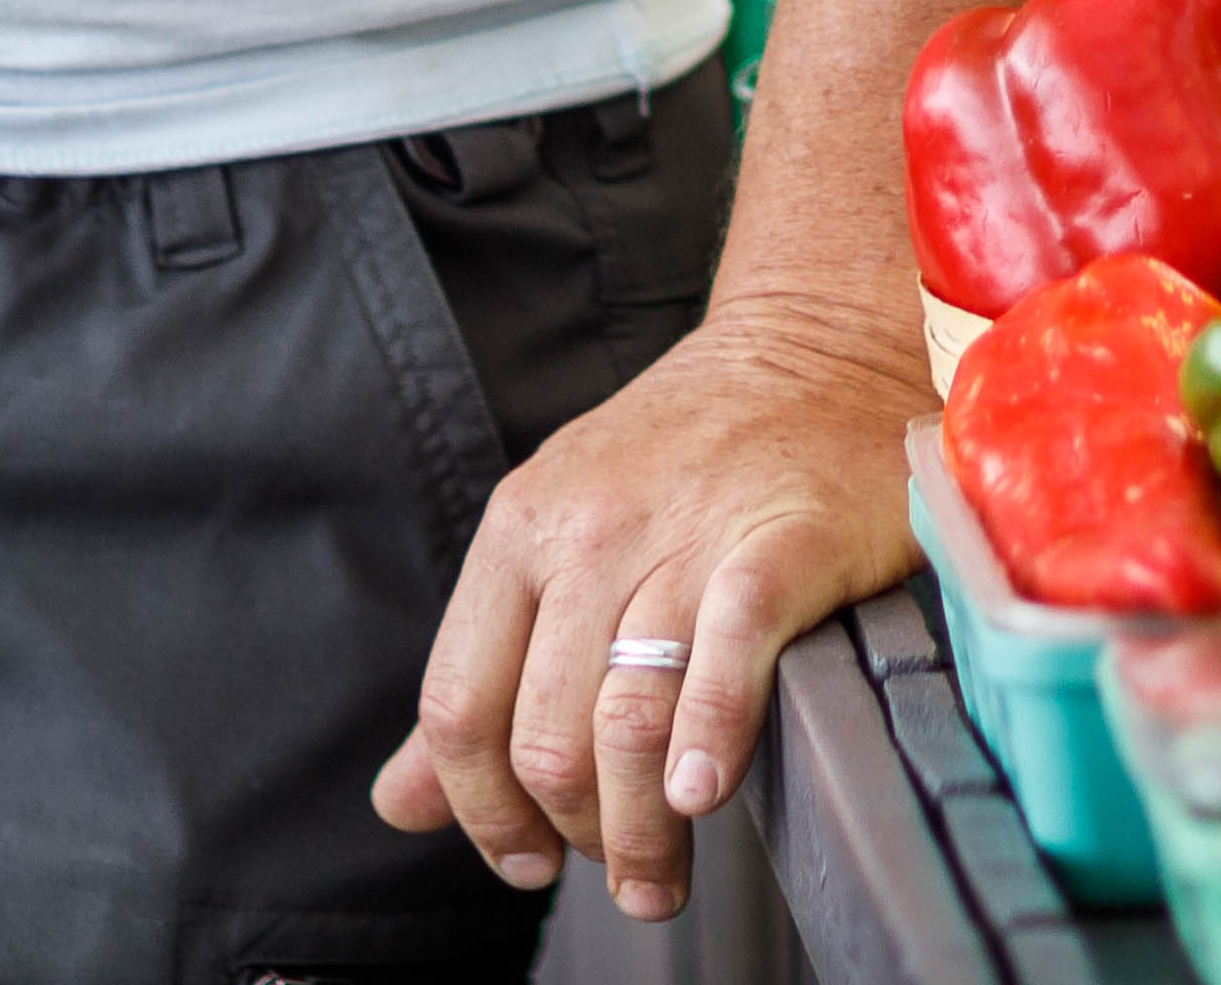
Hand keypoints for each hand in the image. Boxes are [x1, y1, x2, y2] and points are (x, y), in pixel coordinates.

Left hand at [370, 296, 922, 923]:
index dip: (479, 811)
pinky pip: (724, 660)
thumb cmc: (692, 453)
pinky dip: (707, 743)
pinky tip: (701, 793)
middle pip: (543, 734)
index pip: (460, 705)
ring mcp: (684, 535)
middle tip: (617, 875)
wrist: (821, 346)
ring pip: (625, 722)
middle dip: (574, 835)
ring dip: (638, 832)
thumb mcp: (560, 535)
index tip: (522, 862)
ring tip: (660, 874)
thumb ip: (481, 672)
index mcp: (520, 530)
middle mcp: (587, 530)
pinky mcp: (781, 544)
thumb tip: (399, 802)